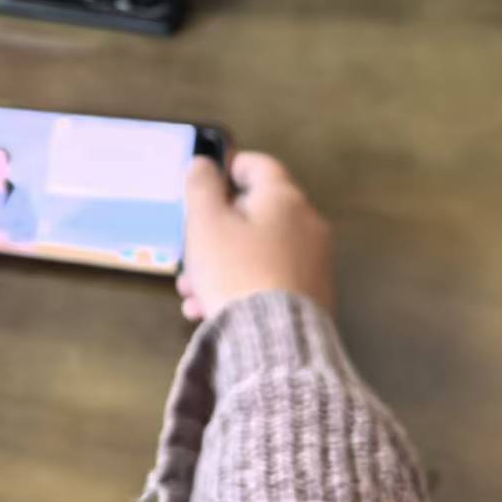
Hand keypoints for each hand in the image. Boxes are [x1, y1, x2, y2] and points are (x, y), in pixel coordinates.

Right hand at [178, 152, 334, 321]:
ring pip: (259, 249)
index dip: (226, 169)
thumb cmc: (234, 269)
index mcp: (283, 198)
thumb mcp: (205, 222)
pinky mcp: (314, 293)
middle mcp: (307, 223)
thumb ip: (201, 186)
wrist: (274, 338)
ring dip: (222, 261)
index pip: (257, 165)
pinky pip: (270, 276)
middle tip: (187, 251)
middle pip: (255, 212)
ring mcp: (314, 260)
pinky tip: (214, 307)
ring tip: (192, 290)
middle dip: (215, 230)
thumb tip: (204, 163)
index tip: (202, 186)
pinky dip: (242, 283)